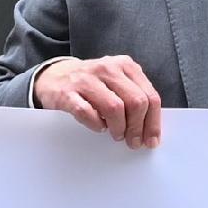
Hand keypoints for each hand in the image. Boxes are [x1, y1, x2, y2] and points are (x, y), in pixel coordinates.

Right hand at [30, 53, 164, 148]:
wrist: (54, 76)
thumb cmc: (92, 83)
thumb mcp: (116, 81)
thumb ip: (134, 97)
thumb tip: (150, 128)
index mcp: (125, 65)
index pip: (150, 96)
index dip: (153, 122)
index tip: (151, 140)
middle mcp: (107, 69)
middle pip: (135, 102)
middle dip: (137, 127)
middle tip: (133, 141)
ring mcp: (86, 79)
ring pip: (114, 108)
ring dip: (119, 128)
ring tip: (117, 134)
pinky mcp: (67, 93)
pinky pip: (87, 113)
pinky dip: (96, 125)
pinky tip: (99, 128)